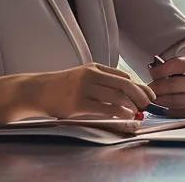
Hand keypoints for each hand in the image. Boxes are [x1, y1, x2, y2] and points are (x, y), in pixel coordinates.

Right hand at [22, 63, 155, 119]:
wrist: (36, 91)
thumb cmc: (61, 87)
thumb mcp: (82, 77)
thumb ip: (102, 82)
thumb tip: (127, 95)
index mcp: (94, 68)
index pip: (123, 76)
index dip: (139, 86)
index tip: (148, 95)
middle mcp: (91, 75)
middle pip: (124, 84)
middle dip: (140, 95)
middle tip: (148, 104)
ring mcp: (84, 89)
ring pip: (117, 96)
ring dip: (131, 105)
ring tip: (138, 112)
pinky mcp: (78, 103)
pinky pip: (105, 108)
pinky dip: (119, 113)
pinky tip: (125, 116)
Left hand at [148, 54, 184, 119]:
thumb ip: (172, 66)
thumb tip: (152, 74)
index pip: (176, 65)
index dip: (159, 69)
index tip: (152, 73)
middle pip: (173, 85)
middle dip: (155, 88)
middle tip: (147, 90)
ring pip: (175, 102)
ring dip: (159, 101)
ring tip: (152, 99)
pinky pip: (179, 113)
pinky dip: (167, 111)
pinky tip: (162, 107)